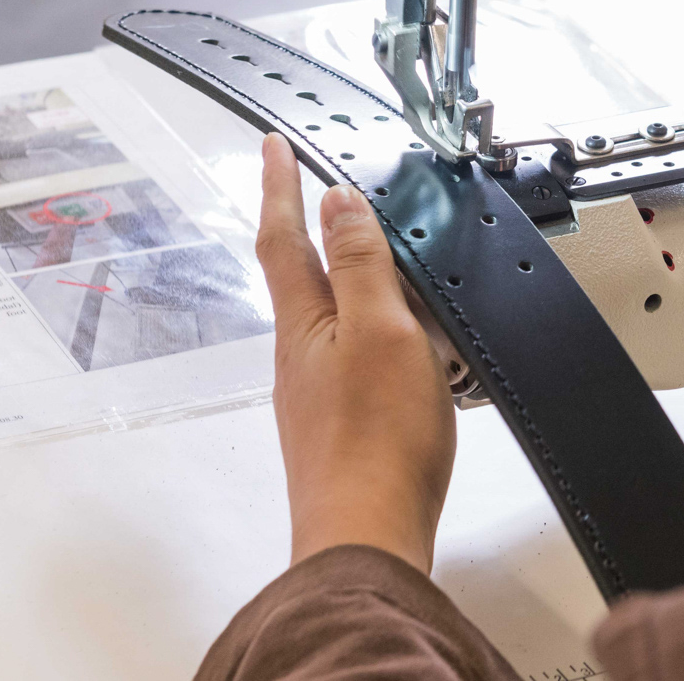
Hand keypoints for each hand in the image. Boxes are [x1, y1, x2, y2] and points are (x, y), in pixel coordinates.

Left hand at [255, 133, 457, 573]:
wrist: (367, 538)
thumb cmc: (377, 442)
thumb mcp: (381, 331)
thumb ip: (361, 264)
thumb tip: (335, 201)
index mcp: (304, 323)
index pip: (284, 236)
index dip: (280, 186)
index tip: (273, 145)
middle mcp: (301, 356)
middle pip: (303, 275)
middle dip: (310, 229)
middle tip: (314, 189)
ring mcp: (319, 394)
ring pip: (334, 318)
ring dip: (352, 280)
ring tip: (381, 259)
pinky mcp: (345, 428)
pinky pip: (360, 358)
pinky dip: (381, 334)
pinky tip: (410, 349)